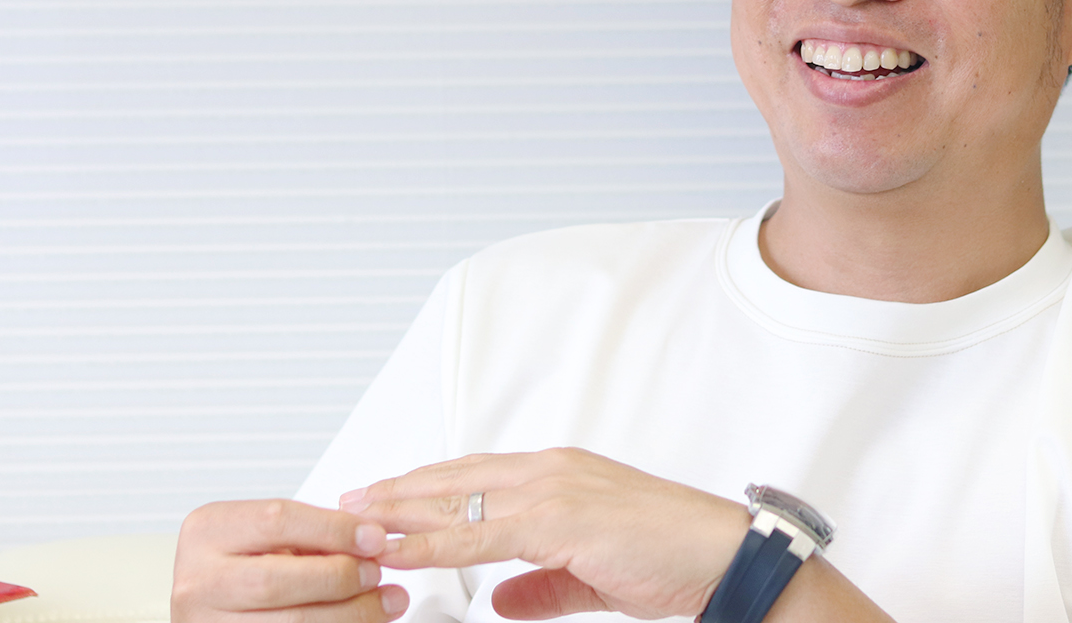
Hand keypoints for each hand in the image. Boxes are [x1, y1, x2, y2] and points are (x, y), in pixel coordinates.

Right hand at [172, 498, 409, 622]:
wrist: (211, 601)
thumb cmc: (243, 563)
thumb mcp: (266, 535)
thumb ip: (310, 534)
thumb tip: (368, 541)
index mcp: (208, 532)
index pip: (277, 520)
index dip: (334, 529)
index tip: (374, 537)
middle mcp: (199, 582)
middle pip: (277, 581)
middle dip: (340, 577)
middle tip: (377, 573)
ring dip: (348, 614)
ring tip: (384, 603)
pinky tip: (359, 622)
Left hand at [339, 447, 749, 619]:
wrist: (720, 556)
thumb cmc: (671, 556)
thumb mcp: (590, 575)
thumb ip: (541, 585)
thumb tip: (501, 600)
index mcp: (561, 474)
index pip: (476, 475)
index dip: (427, 487)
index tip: (386, 498)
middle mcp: (551, 471)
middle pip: (455, 478)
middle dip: (398, 492)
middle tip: (351, 503)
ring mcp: (553, 491)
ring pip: (457, 501)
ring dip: (402, 514)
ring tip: (358, 525)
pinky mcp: (558, 521)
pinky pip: (477, 536)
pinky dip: (431, 543)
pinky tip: (399, 551)